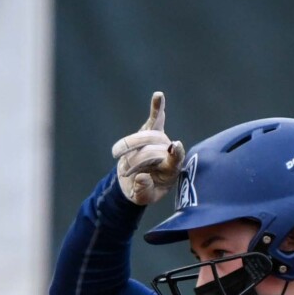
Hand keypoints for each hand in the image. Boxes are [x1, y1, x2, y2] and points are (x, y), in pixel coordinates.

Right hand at [111, 91, 185, 205]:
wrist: (134, 182)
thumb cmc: (143, 191)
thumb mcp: (142, 199)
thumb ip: (142, 191)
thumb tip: (142, 177)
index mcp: (171, 170)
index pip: (176, 160)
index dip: (176, 153)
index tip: (175, 146)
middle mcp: (168, 152)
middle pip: (151, 150)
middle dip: (135, 161)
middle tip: (125, 172)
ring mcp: (160, 140)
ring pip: (142, 138)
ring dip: (128, 146)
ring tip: (117, 156)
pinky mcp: (150, 131)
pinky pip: (155, 118)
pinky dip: (156, 107)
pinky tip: (158, 95)